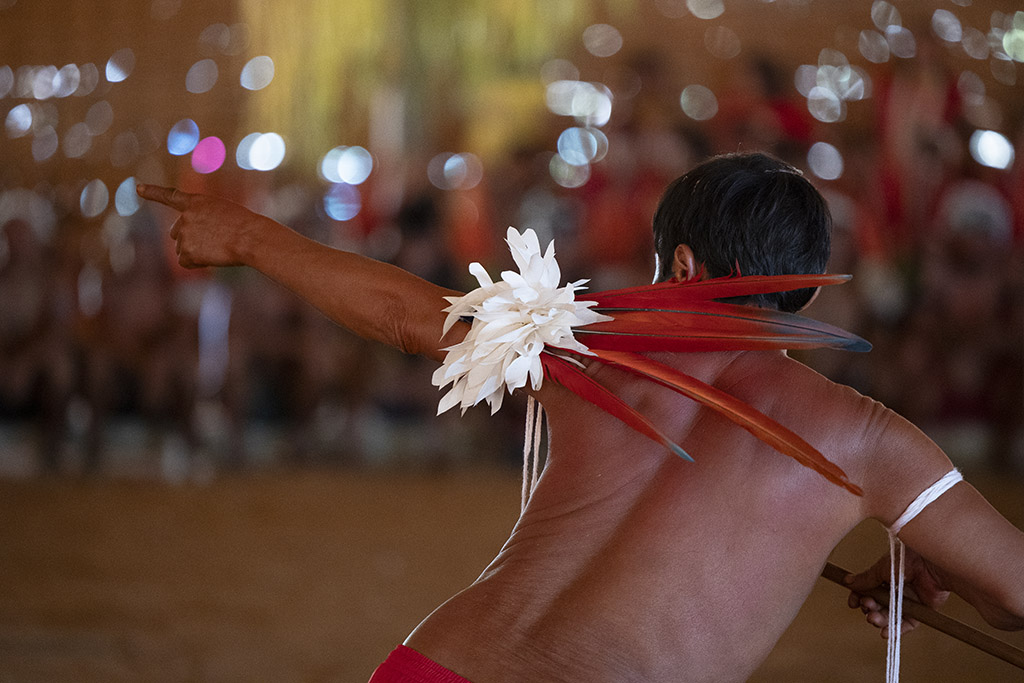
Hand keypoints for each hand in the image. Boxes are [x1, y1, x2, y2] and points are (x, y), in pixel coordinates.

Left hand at [136, 184, 265, 268]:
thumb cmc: (246, 227)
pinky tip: (213, 257)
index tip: (138, 188)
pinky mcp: (186, 251)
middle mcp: (185, 216)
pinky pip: (185, 262)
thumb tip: (189, 250)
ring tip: (219, 248)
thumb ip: (204, 222)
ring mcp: (184, 234)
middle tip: (214, 241)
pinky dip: (197, 263)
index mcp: (196, 202)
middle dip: (189, 240)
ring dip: (197, 252)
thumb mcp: (224, 215)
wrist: (250, 237)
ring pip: (183, 249)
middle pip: (177, 233)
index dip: (153, 192)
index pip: (170, 196)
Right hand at [844, 548, 950, 637]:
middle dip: (869, 608)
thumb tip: (848, 582)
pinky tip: (886, 633)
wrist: (930, 563)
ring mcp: (907, 601)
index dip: (859, 598)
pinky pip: (906, 624)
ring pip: (889, 616)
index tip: (853, 603)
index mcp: (885, 576)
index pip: (868, 590)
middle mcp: (895, 590)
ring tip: (874, 619)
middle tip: (867, 606)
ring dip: (879, 620)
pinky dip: (896, 630)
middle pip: (877, 605)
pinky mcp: (919, 611)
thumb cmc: (909, 559)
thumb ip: (866, 579)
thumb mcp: (881, 568)